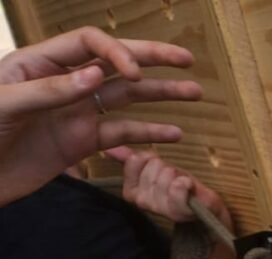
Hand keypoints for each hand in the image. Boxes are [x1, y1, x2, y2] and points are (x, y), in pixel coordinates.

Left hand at [0, 27, 202, 204]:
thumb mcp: (5, 106)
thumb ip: (51, 90)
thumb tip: (98, 74)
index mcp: (39, 64)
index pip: (90, 45)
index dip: (117, 53)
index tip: (135, 73)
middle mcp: (63, 83)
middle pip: (115, 64)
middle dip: (152, 59)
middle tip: (187, 60)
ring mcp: (75, 113)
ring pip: (126, 98)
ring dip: (161, 94)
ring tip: (195, 93)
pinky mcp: (80, 143)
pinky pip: (121, 135)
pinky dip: (149, 133)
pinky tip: (175, 133)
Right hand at [107, 146, 233, 230]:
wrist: (203, 207)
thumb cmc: (178, 187)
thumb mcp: (153, 170)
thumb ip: (131, 160)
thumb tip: (110, 148)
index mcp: (131, 191)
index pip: (135, 160)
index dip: (151, 158)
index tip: (160, 169)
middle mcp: (141, 201)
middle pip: (153, 164)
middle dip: (167, 167)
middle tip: (174, 179)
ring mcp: (159, 208)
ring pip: (166, 173)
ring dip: (179, 175)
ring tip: (183, 185)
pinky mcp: (179, 211)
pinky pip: (178, 186)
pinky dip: (186, 182)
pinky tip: (189, 187)